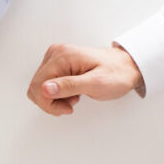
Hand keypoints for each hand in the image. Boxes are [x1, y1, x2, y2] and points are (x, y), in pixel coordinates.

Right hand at [27, 43, 144, 115]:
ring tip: (74, 98)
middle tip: (70, 105)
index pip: (38, 85)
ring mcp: (56, 58)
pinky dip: (57, 94)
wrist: (128, 67)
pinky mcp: (58, 63)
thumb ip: (69, 86)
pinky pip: (46, 83)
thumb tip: (44, 89)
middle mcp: (56, 54)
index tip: (67, 108)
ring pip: (39, 86)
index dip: (48, 103)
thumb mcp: (96, 84)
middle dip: (51, 102)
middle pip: (35, 86)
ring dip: (54, 98)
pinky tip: (72, 93)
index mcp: (63, 57)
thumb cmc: (117, 74)